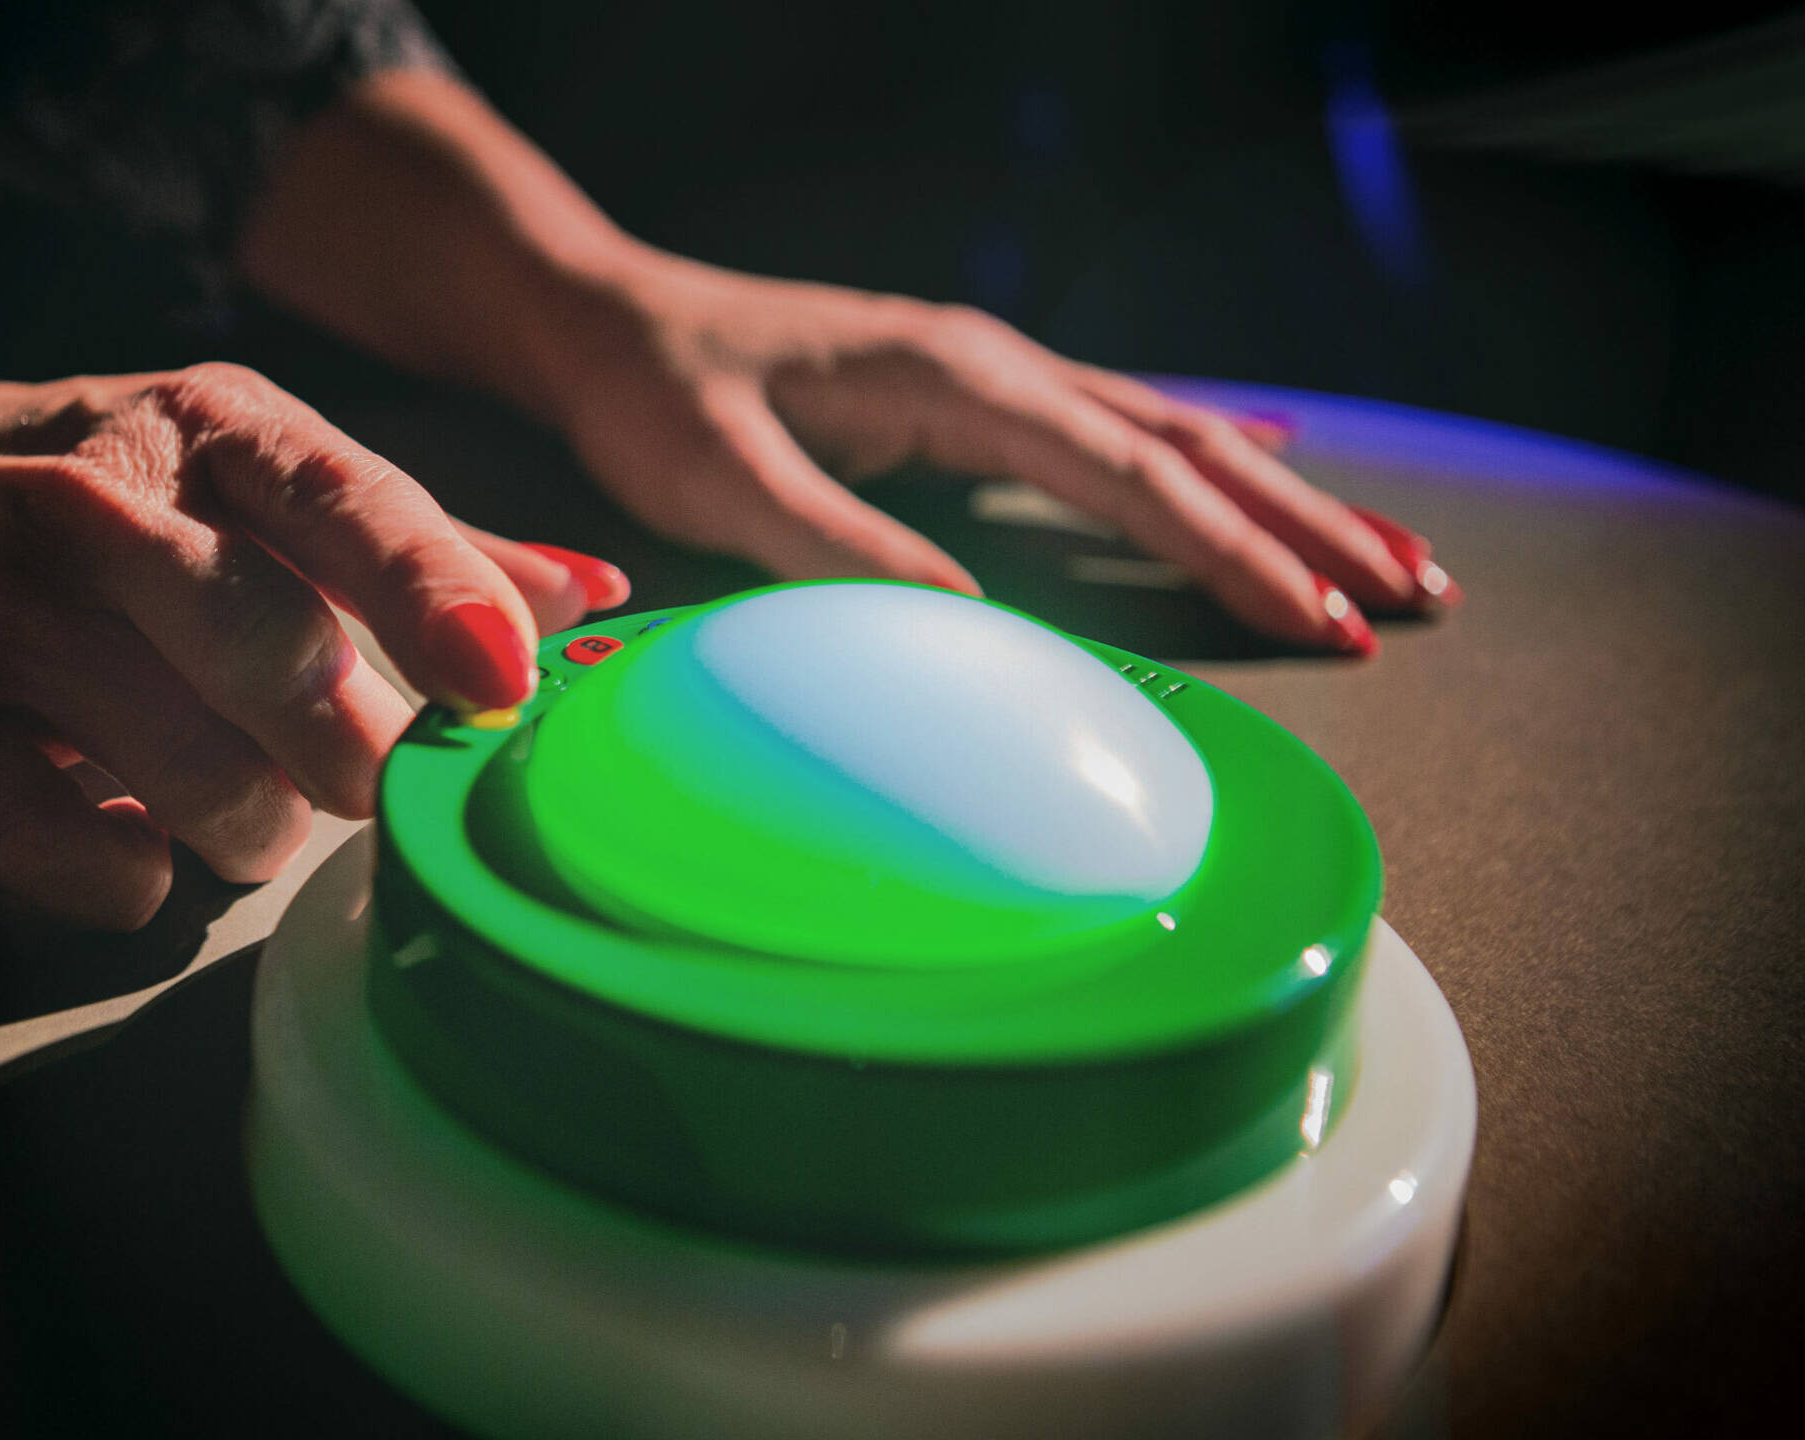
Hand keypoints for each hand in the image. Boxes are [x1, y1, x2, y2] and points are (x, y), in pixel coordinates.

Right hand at [0, 362, 615, 924]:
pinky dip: (121, 877)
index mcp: (210, 426)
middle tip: (359, 784)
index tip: (507, 685)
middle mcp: (100, 497)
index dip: (435, 596)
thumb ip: (411, 542)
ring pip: (182, 769)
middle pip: (272, 650)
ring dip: (244, 830)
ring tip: (237, 810)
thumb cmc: (76, 493)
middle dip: (349, 757)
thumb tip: (592, 601)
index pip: (348, 504)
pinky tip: (128, 842)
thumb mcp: (239, 475)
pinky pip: (54, 848)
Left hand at [547, 255, 1456, 651]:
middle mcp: (996, 363)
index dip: (1236, 552)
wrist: (602, 322)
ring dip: (1284, 496)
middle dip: (1310, 524)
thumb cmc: (652, 400)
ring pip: (1176, 432)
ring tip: (1385, 553)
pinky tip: (1270, 461)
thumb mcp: (723, 482)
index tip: (1323, 621)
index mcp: (957, 379)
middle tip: (1416, 595)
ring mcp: (990, 372)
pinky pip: (1123, 422)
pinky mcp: (970, 392)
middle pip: (1193, 445)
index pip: (1134, 474)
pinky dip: (1211, 453)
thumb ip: (841, 546)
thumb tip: (971, 619)